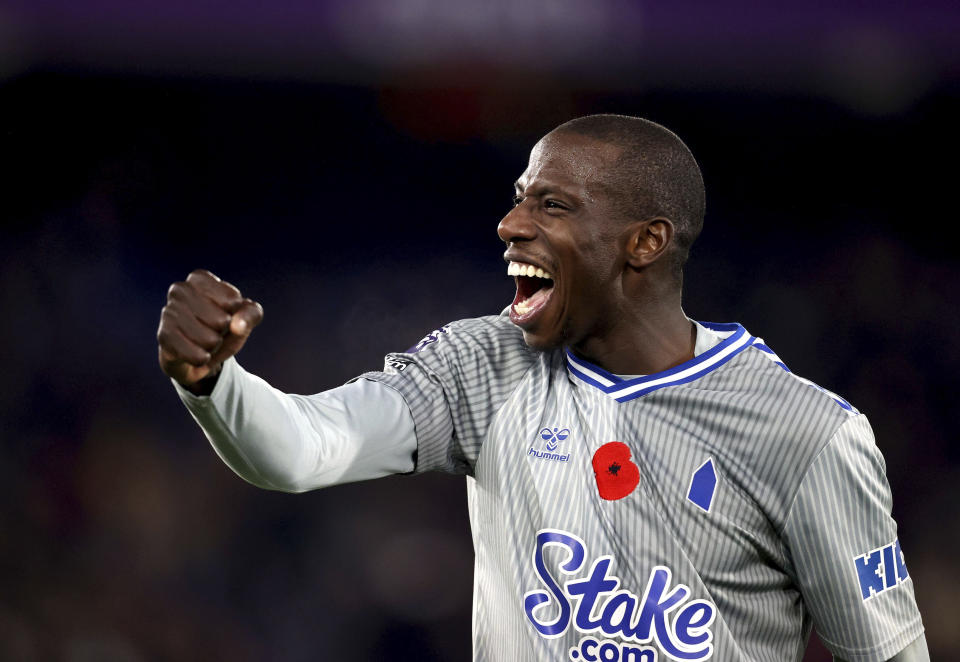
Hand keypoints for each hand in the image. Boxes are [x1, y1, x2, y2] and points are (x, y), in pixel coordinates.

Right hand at [157, 269, 262, 393]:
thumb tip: (237, 326)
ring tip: (205, 342)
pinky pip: (193, 353)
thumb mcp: (245, 318)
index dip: (236, 313)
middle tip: (215, 330)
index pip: (232, 300)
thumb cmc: (223, 329)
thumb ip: (251, 314)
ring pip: (208, 339)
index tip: (228, 312)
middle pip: (221, 321)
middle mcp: (180, 290)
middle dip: (224, 333)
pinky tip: (199, 355)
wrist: (201, 354)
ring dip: (213, 347)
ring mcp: (168, 312)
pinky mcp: (163, 336)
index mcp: (200, 279)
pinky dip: (202, 358)